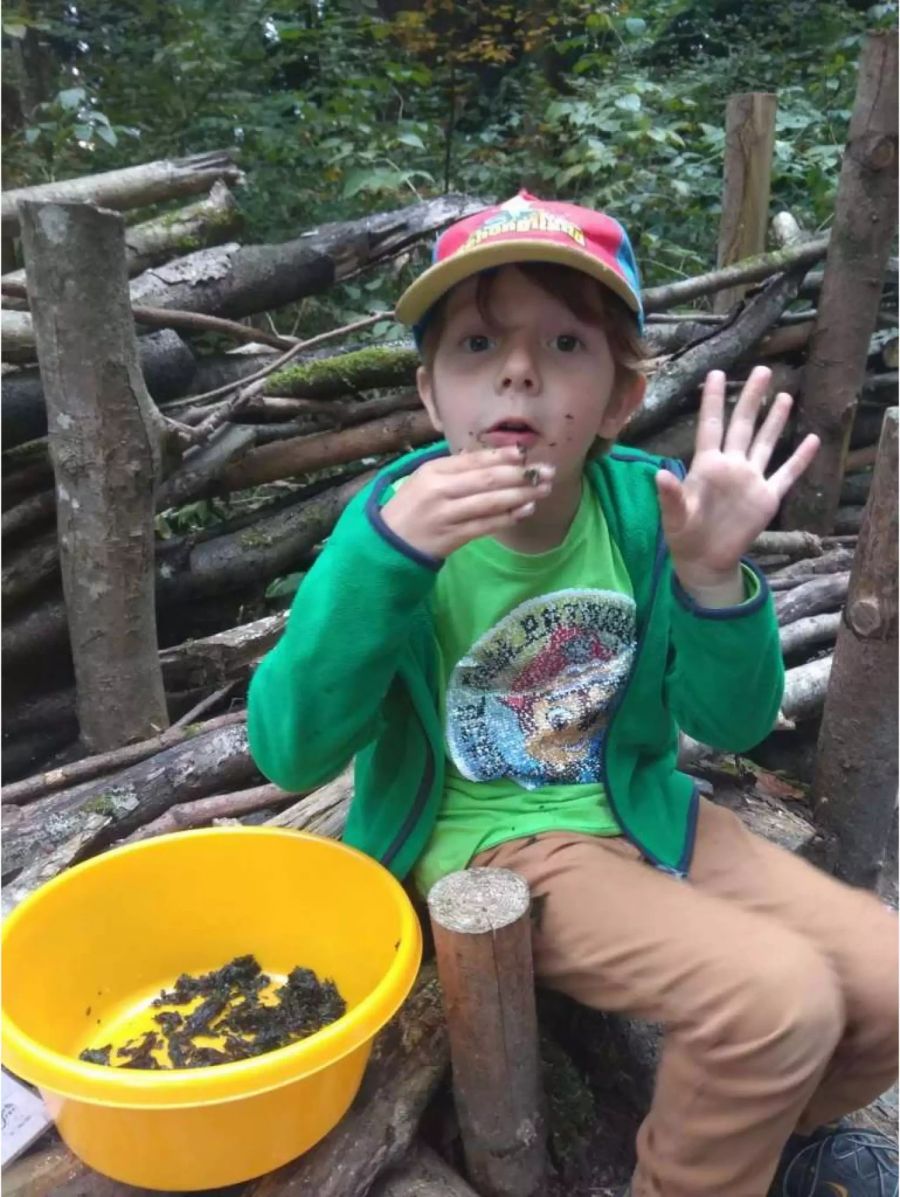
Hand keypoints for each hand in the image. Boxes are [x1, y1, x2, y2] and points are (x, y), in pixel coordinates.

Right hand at [381, 444, 554, 558]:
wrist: (389, 543)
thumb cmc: (411, 507)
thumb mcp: (425, 479)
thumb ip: (455, 468)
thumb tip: (493, 458)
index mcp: (433, 471)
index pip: (473, 460)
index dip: (502, 456)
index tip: (525, 453)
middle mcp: (440, 490)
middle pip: (487, 479)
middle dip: (521, 474)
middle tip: (547, 471)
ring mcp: (447, 515)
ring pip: (490, 502)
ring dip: (521, 495)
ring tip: (543, 489)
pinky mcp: (453, 537)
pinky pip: (486, 525)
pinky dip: (507, 517)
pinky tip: (525, 510)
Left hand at [655, 366, 819, 590]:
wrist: (704, 561)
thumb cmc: (683, 535)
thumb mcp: (674, 515)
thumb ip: (670, 495)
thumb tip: (659, 474)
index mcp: (706, 466)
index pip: (710, 426)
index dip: (712, 400)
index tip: (716, 373)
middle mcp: (731, 466)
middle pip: (743, 425)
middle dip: (751, 398)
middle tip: (762, 371)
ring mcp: (751, 480)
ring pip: (765, 443)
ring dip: (775, 420)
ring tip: (785, 394)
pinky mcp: (766, 498)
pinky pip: (787, 474)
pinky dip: (799, 459)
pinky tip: (813, 439)